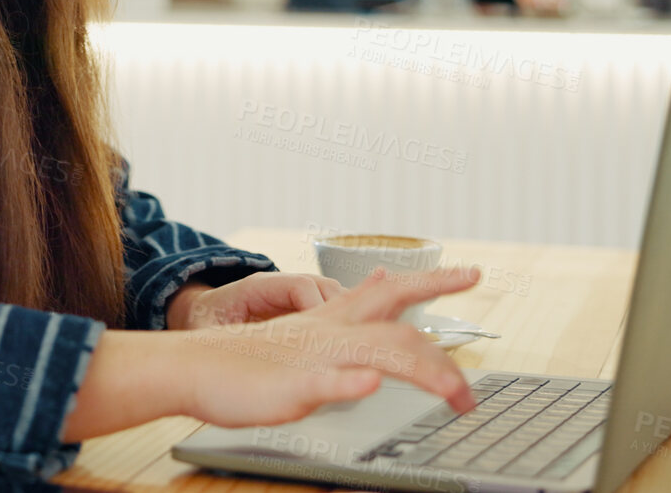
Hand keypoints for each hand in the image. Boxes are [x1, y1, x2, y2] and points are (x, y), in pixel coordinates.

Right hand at [172, 266, 482, 429]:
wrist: (196, 367)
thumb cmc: (251, 357)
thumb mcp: (309, 325)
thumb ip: (350, 307)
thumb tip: (384, 279)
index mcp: (335, 319)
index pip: (393, 292)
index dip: (434, 281)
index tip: (473, 273)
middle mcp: (331, 334)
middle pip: (399, 328)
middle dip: (445, 355)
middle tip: (471, 391)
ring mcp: (315, 359)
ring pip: (378, 354)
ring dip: (424, 373)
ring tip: (454, 396)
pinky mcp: (293, 388)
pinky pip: (326, 382)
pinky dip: (351, 380)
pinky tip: (370, 381)